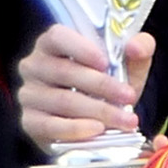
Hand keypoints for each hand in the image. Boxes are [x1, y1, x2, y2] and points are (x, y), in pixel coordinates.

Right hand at [18, 24, 150, 151]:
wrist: (95, 123)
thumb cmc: (107, 87)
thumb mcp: (127, 66)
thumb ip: (138, 49)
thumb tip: (136, 46)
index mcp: (52, 43)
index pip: (58, 37)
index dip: (80, 48)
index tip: (106, 63)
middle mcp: (34, 66)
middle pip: (65, 72)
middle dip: (102, 86)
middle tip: (129, 97)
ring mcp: (28, 94)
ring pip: (63, 100)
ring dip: (98, 111)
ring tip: (125, 120)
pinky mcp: (29, 122)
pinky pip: (51, 125)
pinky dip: (77, 129)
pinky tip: (98, 130)